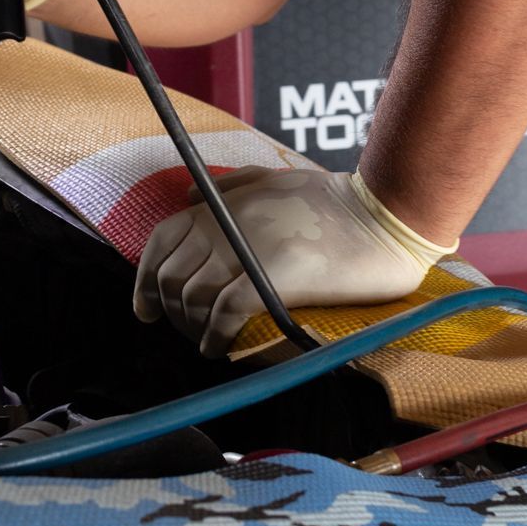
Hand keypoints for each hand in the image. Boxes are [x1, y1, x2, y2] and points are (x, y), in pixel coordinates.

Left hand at [133, 167, 454, 356]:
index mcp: (224, 203)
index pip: (162, 240)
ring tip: (206, 341)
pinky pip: (223, 313)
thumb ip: (231, 186)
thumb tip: (186, 196)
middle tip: (184, 330)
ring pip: (192, 297)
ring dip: (192, 327)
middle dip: (168, 309)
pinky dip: (214, 336)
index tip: (146, 308)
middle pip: (170, 275)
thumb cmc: (334, 200)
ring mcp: (247, 252)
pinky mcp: (271, 279)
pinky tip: (219, 347)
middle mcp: (226, 225)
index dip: (145, 278)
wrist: (381, 218)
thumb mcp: (275, 178)